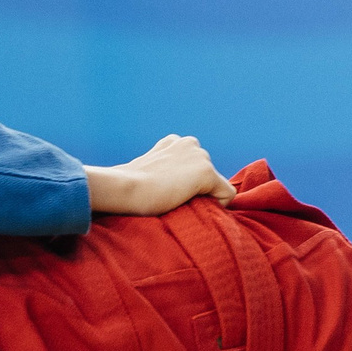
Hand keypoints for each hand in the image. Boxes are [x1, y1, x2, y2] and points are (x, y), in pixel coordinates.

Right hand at [85, 135, 236, 215]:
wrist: (124, 188)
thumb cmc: (126, 188)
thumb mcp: (144, 173)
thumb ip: (160, 173)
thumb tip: (165, 186)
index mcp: (173, 142)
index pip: (193, 165)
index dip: (186, 184)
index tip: (169, 194)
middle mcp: (189, 143)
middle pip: (208, 174)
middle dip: (197, 189)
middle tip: (173, 201)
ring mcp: (199, 157)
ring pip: (217, 184)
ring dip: (204, 196)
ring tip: (180, 204)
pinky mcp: (206, 172)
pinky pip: (228, 194)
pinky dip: (219, 205)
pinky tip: (196, 208)